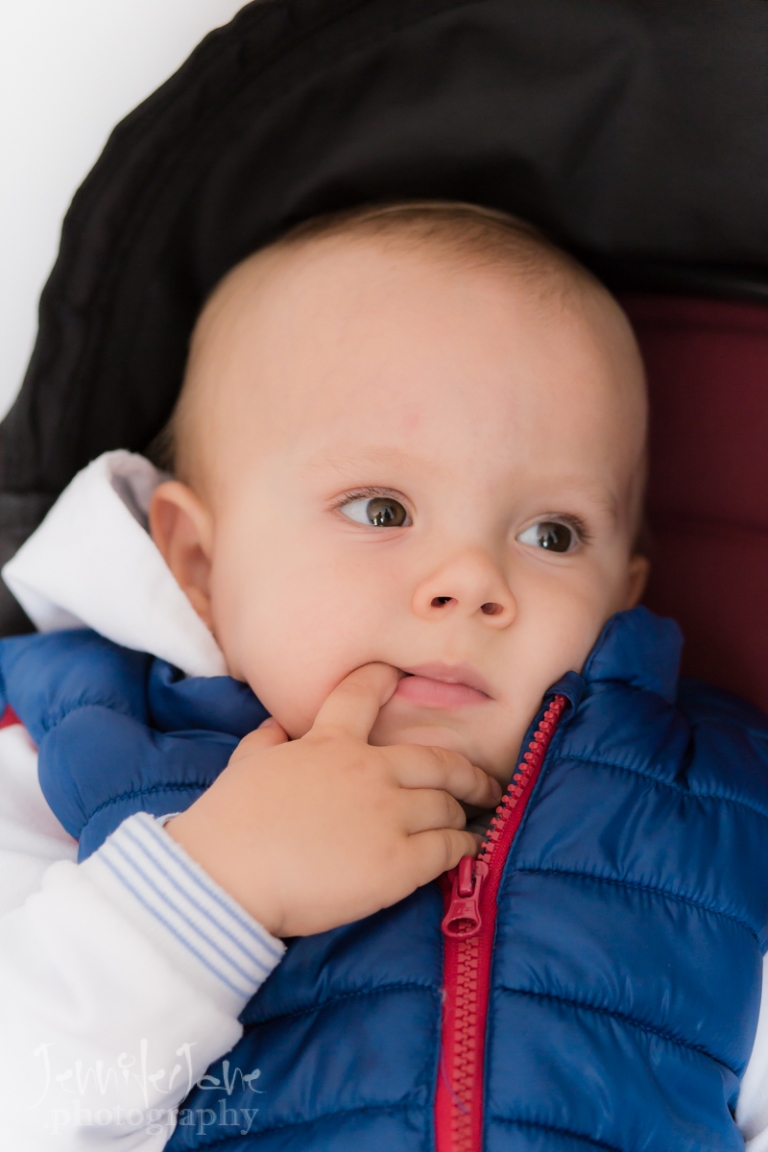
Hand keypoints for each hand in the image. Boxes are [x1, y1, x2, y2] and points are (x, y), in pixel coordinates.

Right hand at [166, 663, 500, 936]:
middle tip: (485, 781)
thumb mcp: (246, 764)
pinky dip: (463, 847)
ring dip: (463, 813)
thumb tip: (275, 727)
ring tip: (472, 821)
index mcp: (329, 743)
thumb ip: (267, 741)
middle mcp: (368, 771)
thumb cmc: (229, 821)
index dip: (385, 680)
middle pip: (437, 761)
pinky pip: (448, 848)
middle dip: (468, 771)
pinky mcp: (398, 864)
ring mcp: (388, 816)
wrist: (227, 875)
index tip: (399, 678)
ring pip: (446, 805)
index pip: (363, 695)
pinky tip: (467, 850)